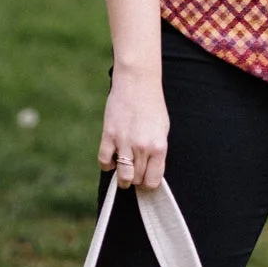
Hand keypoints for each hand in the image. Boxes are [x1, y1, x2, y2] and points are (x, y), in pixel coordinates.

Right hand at [98, 65, 169, 189]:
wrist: (138, 83)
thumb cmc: (153, 106)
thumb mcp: (162, 130)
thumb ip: (157, 152)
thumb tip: (149, 172)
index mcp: (159, 147)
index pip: (153, 180)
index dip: (148, 183)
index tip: (146, 180)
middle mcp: (142, 147)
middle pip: (136, 179)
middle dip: (135, 180)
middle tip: (135, 173)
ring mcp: (124, 142)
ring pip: (121, 176)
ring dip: (122, 178)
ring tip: (123, 173)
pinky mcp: (108, 135)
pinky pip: (104, 161)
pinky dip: (107, 164)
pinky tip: (112, 159)